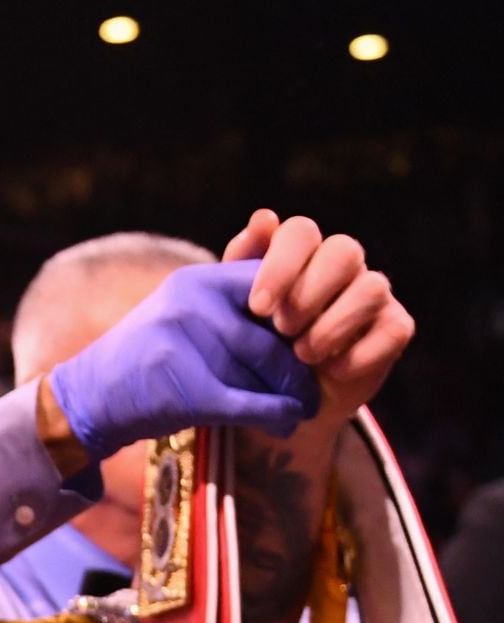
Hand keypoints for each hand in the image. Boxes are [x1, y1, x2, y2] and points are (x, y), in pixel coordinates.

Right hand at [48, 260, 318, 460]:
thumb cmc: (144, 360)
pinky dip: (276, 416)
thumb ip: (228, 306)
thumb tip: (304, 310)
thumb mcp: (180, 314)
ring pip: (264, 372)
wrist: (88, 398)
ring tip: (304, 408)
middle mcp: (190, 304)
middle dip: (298, 367)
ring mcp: (184, 344)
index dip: (298, 317)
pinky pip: (249, 404)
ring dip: (293, 396)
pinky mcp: (184, 389)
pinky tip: (286, 424)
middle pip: (271, 336)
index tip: (307, 344)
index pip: (269, 286)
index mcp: (195, 280)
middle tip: (315, 387)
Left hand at [223, 210, 413, 428]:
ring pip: (372, 287)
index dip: (281, 264)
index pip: (301, 231)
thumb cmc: (255, 340)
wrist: (281, 396)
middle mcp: (342, 265)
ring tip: (302, 354)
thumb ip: (241, 263)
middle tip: (281, 330)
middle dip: (308, 294)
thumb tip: (265, 218)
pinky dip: (359, 354)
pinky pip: (393, 330)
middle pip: (344, 250)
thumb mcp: (236, 307)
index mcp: (301, 252)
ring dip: (333, 325)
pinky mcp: (394, 327)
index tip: (257, 307)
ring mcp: (373, 293)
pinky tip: (331, 370)